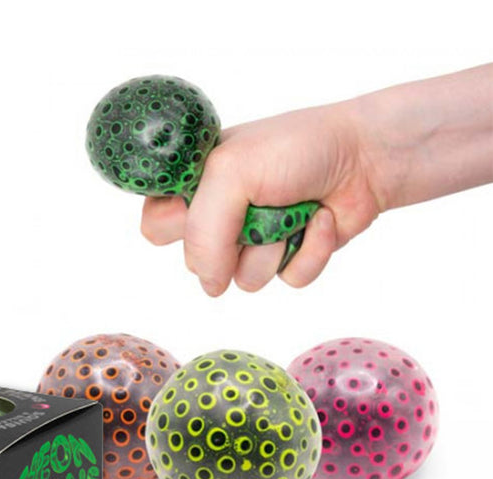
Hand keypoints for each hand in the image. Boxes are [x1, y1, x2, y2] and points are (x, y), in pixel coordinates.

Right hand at [140, 102, 381, 295]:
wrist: (365, 155)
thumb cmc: (297, 148)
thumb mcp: (233, 173)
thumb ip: (203, 229)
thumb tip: (209, 286)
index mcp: (196, 185)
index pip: (156, 224)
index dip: (175, 225)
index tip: (198, 208)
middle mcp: (220, 216)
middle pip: (197, 261)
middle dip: (230, 238)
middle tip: (250, 205)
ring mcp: (253, 240)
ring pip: (243, 279)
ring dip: (273, 246)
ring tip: (292, 209)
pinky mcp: (288, 258)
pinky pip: (286, 281)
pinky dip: (308, 251)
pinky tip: (319, 220)